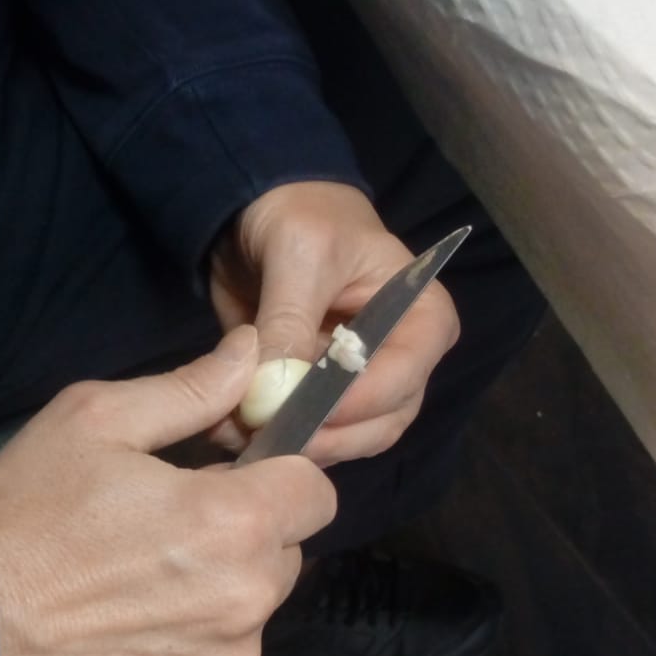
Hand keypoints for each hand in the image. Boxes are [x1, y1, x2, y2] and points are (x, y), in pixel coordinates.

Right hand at [0, 326, 336, 655]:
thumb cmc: (25, 515)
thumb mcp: (95, 421)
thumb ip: (191, 388)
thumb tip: (254, 352)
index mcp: (237, 523)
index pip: (317, 491)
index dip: (277, 474)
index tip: (227, 473)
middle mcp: (247, 600)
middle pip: (287, 551)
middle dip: (247, 530)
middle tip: (168, 521)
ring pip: (253, 607)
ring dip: (221, 587)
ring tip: (140, 576)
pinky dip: (189, 639)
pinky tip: (127, 624)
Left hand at [208, 181, 459, 464]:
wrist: (256, 210)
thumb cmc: (301, 217)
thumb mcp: (299, 254)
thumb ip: (290, 322)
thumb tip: (273, 392)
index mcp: (422, 318)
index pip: (404, 377)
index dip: (356, 404)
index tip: (301, 415)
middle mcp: (401, 361)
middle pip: (379, 424)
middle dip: (322, 437)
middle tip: (264, 437)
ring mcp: (359, 385)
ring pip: (343, 442)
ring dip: (293, 445)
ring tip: (238, 432)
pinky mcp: (317, 398)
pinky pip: (304, 435)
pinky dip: (270, 440)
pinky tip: (232, 431)